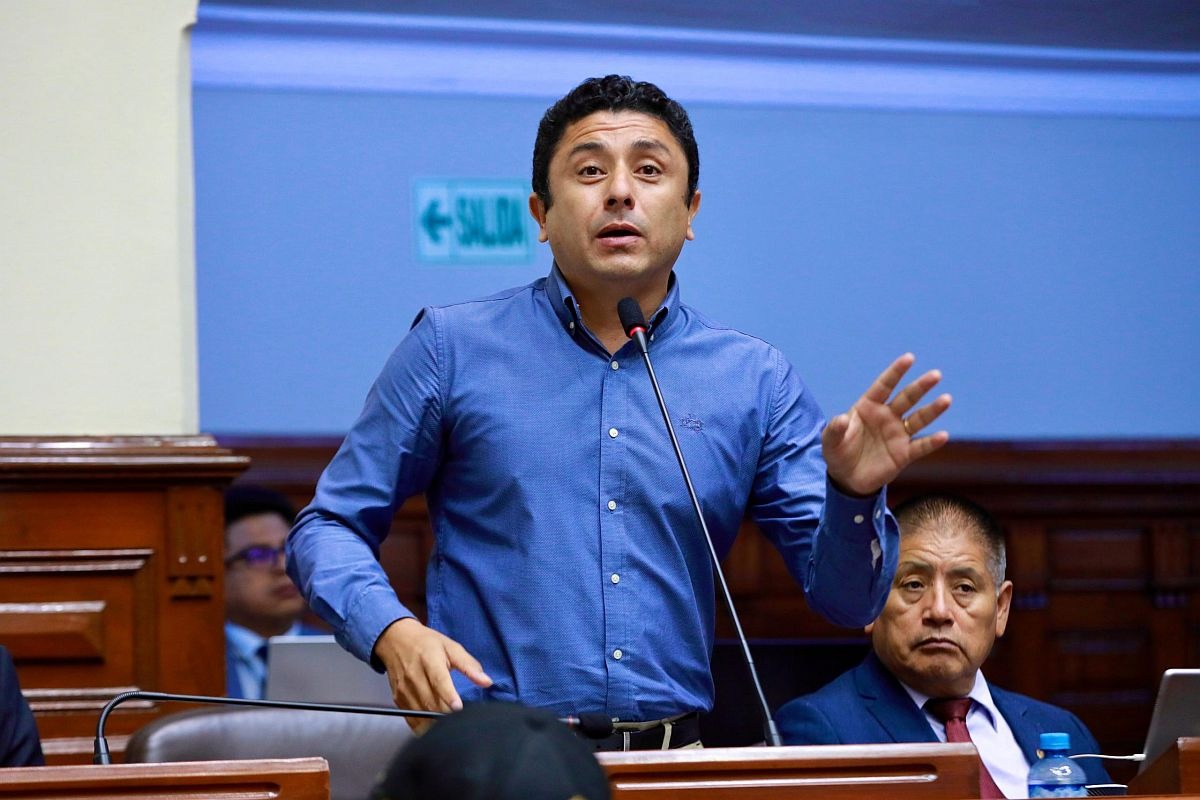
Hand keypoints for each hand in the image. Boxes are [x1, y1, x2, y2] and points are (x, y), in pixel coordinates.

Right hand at [373, 617, 491, 732]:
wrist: (396, 639)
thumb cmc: (426, 643)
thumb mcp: (451, 646)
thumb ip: (469, 665)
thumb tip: (487, 682)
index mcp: (429, 659)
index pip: (439, 680)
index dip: (449, 696)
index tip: (459, 708)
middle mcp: (414, 675)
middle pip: (430, 701)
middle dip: (446, 714)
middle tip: (461, 722)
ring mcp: (404, 689)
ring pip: (420, 713)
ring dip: (436, 723)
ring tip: (450, 728)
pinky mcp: (398, 699)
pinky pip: (411, 719)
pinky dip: (423, 726)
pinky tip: (435, 728)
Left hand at [822, 353, 950, 495]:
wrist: (846, 478)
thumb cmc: (838, 452)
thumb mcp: (831, 441)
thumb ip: (835, 429)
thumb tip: (840, 419)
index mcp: (868, 407)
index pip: (884, 386)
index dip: (896, 372)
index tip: (909, 358)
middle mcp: (887, 417)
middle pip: (907, 398)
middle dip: (921, 386)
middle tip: (936, 374)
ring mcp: (897, 434)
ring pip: (918, 419)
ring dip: (932, 410)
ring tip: (946, 399)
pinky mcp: (903, 454)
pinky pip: (920, 446)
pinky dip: (931, 442)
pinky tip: (942, 436)